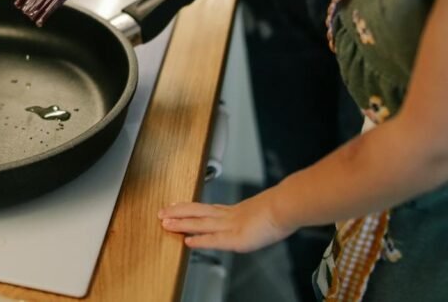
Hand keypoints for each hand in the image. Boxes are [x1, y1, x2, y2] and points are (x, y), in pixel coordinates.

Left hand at [159, 192, 293, 251]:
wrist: (286, 206)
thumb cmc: (280, 208)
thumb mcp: (264, 211)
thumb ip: (256, 215)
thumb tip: (261, 216)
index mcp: (235, 211)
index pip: (207, 209)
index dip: (190, 208)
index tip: (176, 206)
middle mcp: (228, 216)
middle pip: (197, 212)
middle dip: (178, 213)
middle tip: (161, 213)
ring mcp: (230, 226)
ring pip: (200, 223)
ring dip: (181, 224)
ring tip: (165, 223)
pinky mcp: (236, 238)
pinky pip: (214, 240)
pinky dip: (200, 240)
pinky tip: (187, 242)